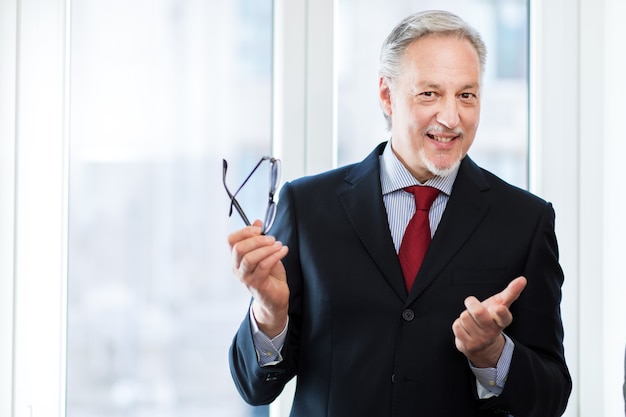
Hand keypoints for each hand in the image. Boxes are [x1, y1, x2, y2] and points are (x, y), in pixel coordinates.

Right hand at [228, 220, 289, 337]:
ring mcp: (245, 278)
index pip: (231, 241)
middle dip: (257, 240)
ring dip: (266, 248)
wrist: (275, 298)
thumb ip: (259, 239)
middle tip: (272, 239)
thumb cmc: (269, 275)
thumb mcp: (264, 253)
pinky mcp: (257, 284)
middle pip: (239, 248)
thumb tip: (257, 221)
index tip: (259, 228)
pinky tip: (283, 251)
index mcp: (237, 259)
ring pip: (250, 258)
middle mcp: (237, 268)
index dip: (244, 231)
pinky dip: (275, 255)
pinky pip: (264, 266)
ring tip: (279, 245)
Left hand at [452, 276, 526, 367]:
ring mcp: (480, 340)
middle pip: (478, 312)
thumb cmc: (492, 318)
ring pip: (465, 317)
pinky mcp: (468, 345)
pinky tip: (466, 329)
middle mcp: (492, 332)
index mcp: (502, 321)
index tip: (498, 308)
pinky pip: (457, 326)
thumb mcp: (501, 305)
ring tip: (472, 320)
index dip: (500, 312)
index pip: (504, 317)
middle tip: (473, 304)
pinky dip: (459, 325)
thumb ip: (511, 292)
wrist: (482, 344)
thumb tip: (522, 279)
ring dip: (465, 315)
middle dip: (472, 304)